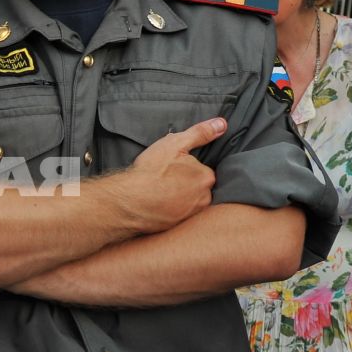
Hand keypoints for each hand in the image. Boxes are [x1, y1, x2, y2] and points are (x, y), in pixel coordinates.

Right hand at [106, 117, 223, 232]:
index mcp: (206, 178)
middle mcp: (204, 199)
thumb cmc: (151, 171)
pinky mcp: (178, 228)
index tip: (172, 169)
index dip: (186, 168)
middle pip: (198, 189)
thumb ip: (200, 133)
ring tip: (160, 194)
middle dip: (185, 185)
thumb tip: (222, 124)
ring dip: (179, 199)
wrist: (129, 202)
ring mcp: (191, 216)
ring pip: (189, 203)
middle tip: (166, 181)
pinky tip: (157, 206)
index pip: (202, 171)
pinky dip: (170, 211)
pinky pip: (178, 216)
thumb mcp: (174, 143)